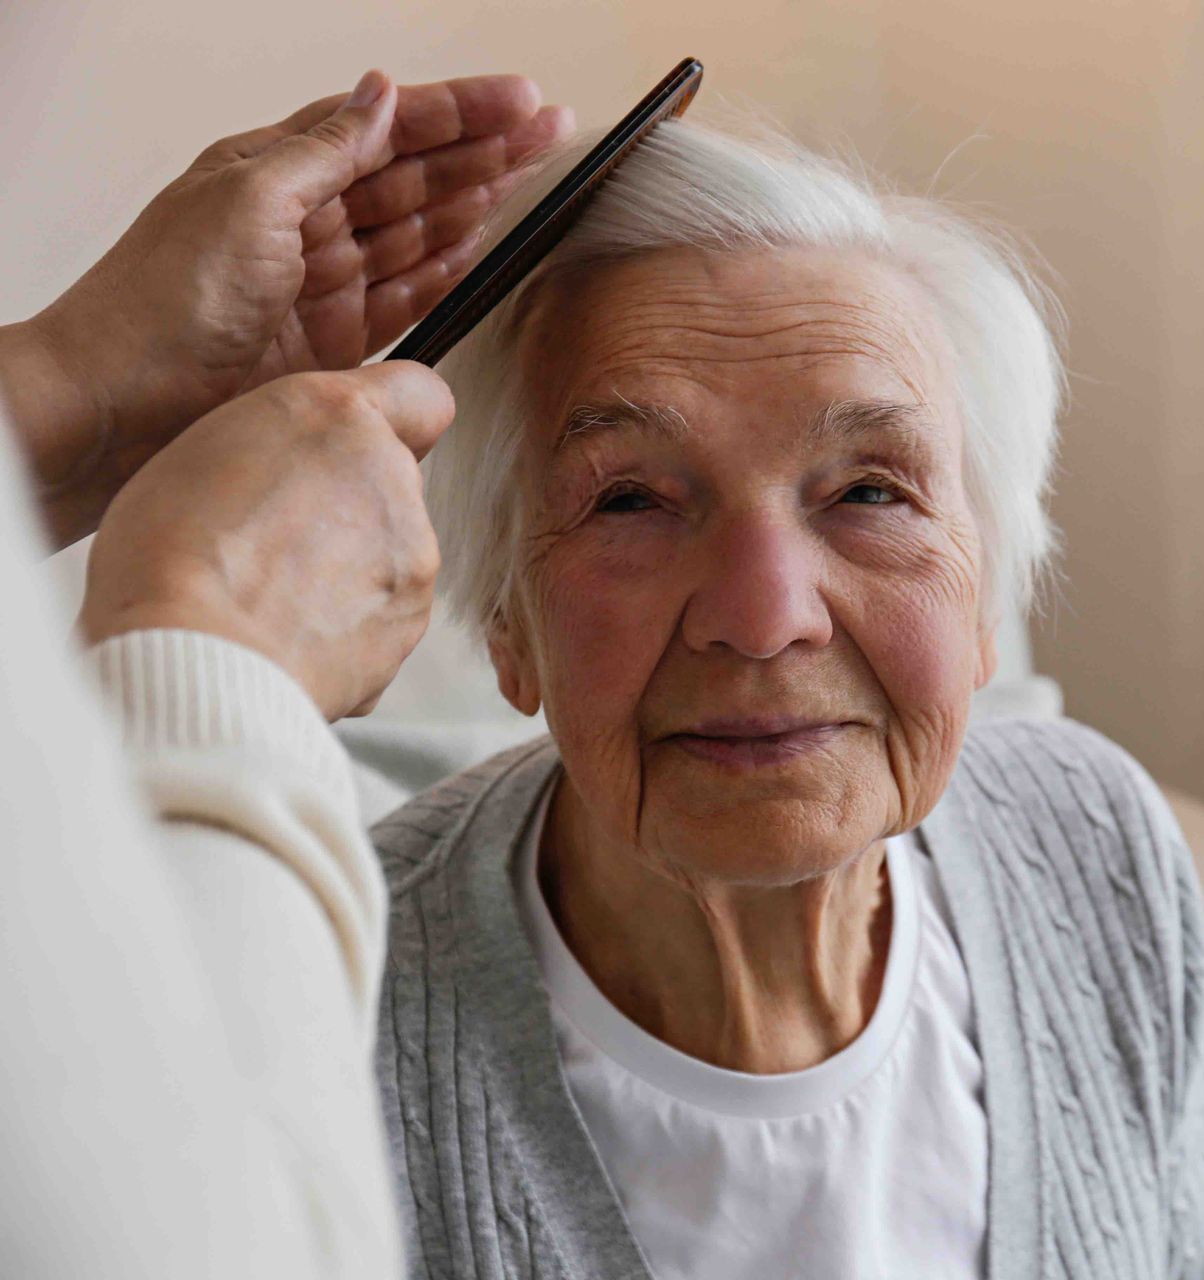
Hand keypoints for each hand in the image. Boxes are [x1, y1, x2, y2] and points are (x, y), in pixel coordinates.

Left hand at [3, 69, 570, 546]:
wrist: (125, 403)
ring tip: (526, 177)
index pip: (384, 126)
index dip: (456, 111)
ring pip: (415, 233)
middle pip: (411, 176)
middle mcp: (302, 221)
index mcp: (275, 169)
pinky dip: (441, 272)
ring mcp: (320, 284)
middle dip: (482, 150)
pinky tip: (475, 246)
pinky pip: (403, 298)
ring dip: (472, 203)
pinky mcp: (333, 344)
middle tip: (547, 133)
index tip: (520, 100)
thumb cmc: (162, 299)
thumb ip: (324, 150)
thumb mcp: (247, 198)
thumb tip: (379, 93)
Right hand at [80, 362, 453, 719]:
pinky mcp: (411, 621)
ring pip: (389, 553)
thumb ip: (276, 447)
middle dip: (348, 508)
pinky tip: (289, 636)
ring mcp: (412, 554)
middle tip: (275, 541)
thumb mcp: (202, 450)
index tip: (357, 447)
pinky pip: (382, 616)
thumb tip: (294, 474)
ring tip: (273, 599)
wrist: (199, 659)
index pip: (417, 393)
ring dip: (347, 570)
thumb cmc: (172, 557)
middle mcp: (392, 478)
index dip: (390, 421)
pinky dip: (348, 626)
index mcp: (338, 417)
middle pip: (390, 483)